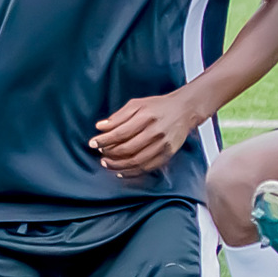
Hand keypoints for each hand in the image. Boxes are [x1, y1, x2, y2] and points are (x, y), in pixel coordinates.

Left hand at [90, 88, 204, 176]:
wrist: (184, 110)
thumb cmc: (158, 106)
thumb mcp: (137, 104)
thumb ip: (118, 116)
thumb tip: (100, 127)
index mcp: (146, 116)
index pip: (120, 133)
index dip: (104, 140)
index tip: (93, 143)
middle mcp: (155, 131)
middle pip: (127, 149)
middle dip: (109, 153)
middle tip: (100, 154)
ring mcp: (163, 144)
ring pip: (136, 161)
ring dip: (118, 165)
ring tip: (107, 163)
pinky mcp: (168, 154)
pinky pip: (147, 168)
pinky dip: (132, 172)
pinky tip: (121, 171)